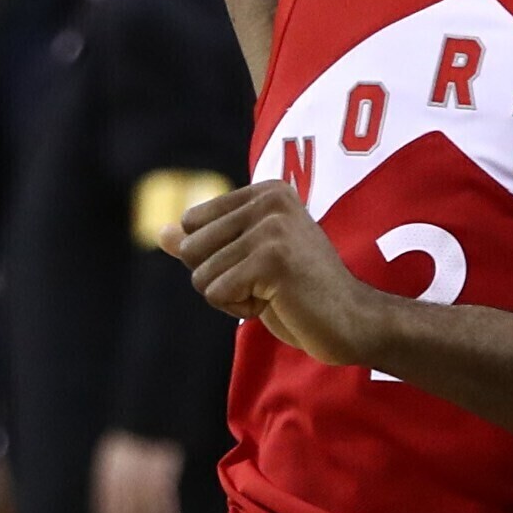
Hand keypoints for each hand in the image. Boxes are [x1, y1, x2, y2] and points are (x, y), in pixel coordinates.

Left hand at [90, 431, 185, 512]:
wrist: (153, 411)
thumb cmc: (135, 438)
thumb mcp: (116, 456)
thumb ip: (114, 482)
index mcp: (109, 471)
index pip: (108, 509)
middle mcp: (126, 473)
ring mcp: (147, 472)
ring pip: (147, 511)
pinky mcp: (166, 470)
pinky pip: (166, 501)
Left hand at [162, 181, 380, 364]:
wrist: (352, 321)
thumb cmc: (299, 293)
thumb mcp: (247, 261)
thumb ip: (207, 243)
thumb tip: (161, 232)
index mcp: (266, 191)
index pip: (191, 223)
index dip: (215, 257)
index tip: (259, 266)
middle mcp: (269, 200)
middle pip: (191, 248)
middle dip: (219, 279)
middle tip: (267, 283)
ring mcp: (272, 227)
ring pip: (201, 275)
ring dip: (232, 296)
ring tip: (275, 292)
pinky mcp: (272, 259)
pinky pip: (216, 293)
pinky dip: (241, 308)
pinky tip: (277, 302)